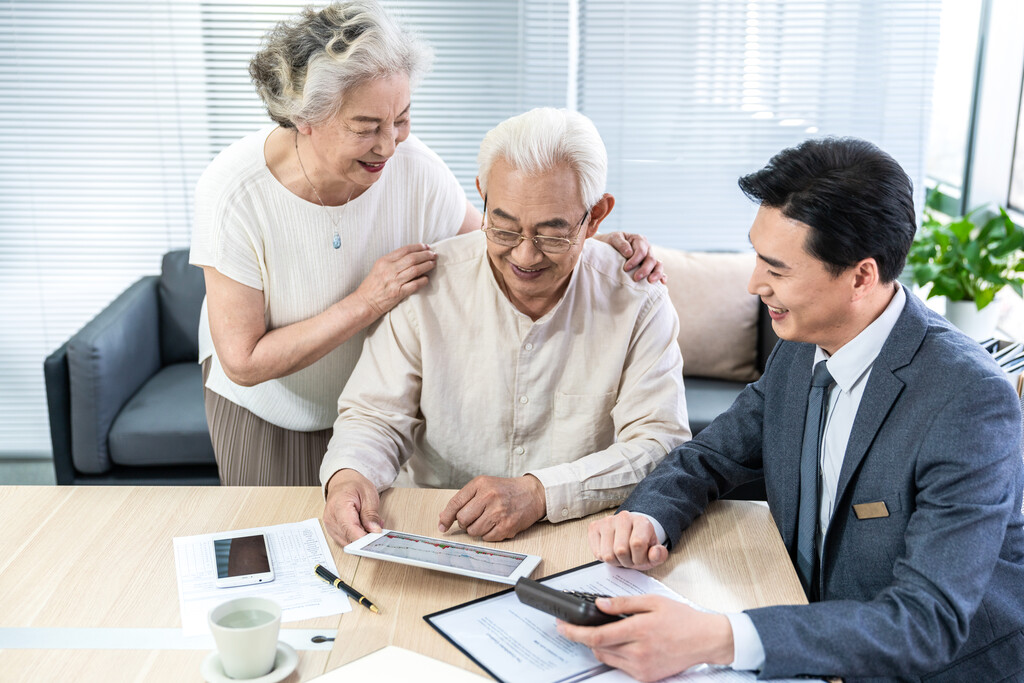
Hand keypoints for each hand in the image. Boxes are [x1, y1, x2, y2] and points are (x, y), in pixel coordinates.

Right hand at [323, 469, 383, 545]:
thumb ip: (371, 514)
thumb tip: (375, 530)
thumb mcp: (368, 494)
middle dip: (365, 537)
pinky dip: (356, 536)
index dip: (364, 538)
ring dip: (361, 537)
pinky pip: (346, 540)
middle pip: (349, 538)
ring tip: (368, 523)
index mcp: (339, 507)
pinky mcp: (333, 531)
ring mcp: (330, 526)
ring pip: (348, 542)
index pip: (350, 530)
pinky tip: (362, 527)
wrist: (342, 482)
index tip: (376, 539)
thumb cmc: (354, 486)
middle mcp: (331, 519)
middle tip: (376, 527)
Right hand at [352, 243, 437, 318]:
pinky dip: (423, 280)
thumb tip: (411, 256)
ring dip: (427, 265)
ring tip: (433, 263)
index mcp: (384, 261)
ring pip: (416, 269)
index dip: (418, 247)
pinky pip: (415, 284)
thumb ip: (392, 261)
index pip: (405, 250)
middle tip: (433, 254)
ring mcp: (394, 281)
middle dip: (426, 255)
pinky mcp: (398, 293)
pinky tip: (427, 278)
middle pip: (412, 258)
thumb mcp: (378, 268)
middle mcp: (389, 269)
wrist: (364, 303)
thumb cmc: (371, 286)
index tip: (426, 247)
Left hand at [438, 475, 545, 540]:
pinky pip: (487, 538)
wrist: (532, 493)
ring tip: (488, 520)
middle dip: (465, 523)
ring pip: (474, 531)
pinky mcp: (507, 526)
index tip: (442, 526)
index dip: (446, 517)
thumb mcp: (484, 486)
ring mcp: (498, 512)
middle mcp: (489, 497)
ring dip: (477, 529)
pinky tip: (497, 524)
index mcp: (480, 484)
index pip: (455, 503)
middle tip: (474, 518)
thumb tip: (444, 517)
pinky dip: (489, 534)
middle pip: (463, 520)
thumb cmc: (505, 490)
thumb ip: (464, 499)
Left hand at [556, 595, 733, 681]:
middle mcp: (639, 652)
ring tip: (607, 632)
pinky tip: (623, 643)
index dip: (575, 632)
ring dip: (599, 646)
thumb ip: (623, 604)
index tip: (563, 626)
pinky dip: (615, 654)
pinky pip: (620, 666)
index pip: (597, 636)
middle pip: (598, 648)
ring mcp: (642, 667)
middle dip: (584, 637)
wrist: (705, 640)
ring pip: (606, 658)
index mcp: (639, 630)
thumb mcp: (652, 602)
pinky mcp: (645, 677)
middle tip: (577, 626)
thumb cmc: (682, 619)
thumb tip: (600, 604)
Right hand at [589, 510, 667, 569]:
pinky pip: (597, 553)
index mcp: (641, 521)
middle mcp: (623, 517)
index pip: (637, 543)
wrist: (629, 534)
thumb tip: (654, 553)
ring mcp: (607, 521)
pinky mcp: (594, 527)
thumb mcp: (654, 551)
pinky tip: (610, 550)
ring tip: (620, 555)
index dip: (639, 558)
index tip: (641, 558)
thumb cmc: (641, 545)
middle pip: (620, 550)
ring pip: (607, 554)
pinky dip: (604, 558)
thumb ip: (659, 555)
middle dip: (626, 561)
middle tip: (630, 558)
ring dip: (615, 561)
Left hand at [597, 232, 666, 284]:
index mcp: (639, 240)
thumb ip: (621, 244)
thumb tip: (629, 253)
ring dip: (656, 274)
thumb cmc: (611, 242)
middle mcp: (647, 248)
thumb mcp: (614, 238)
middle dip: (644, 270)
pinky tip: (662, 283)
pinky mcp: (650, 266)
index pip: (641, 251)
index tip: (626, 268)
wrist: (609, 247)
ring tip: (650, 281)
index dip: (635, 260)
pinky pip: (659, 270)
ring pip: (658, 265)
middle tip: (636, 278)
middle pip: (651, 259)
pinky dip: (662, 276)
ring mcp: (650, 257)